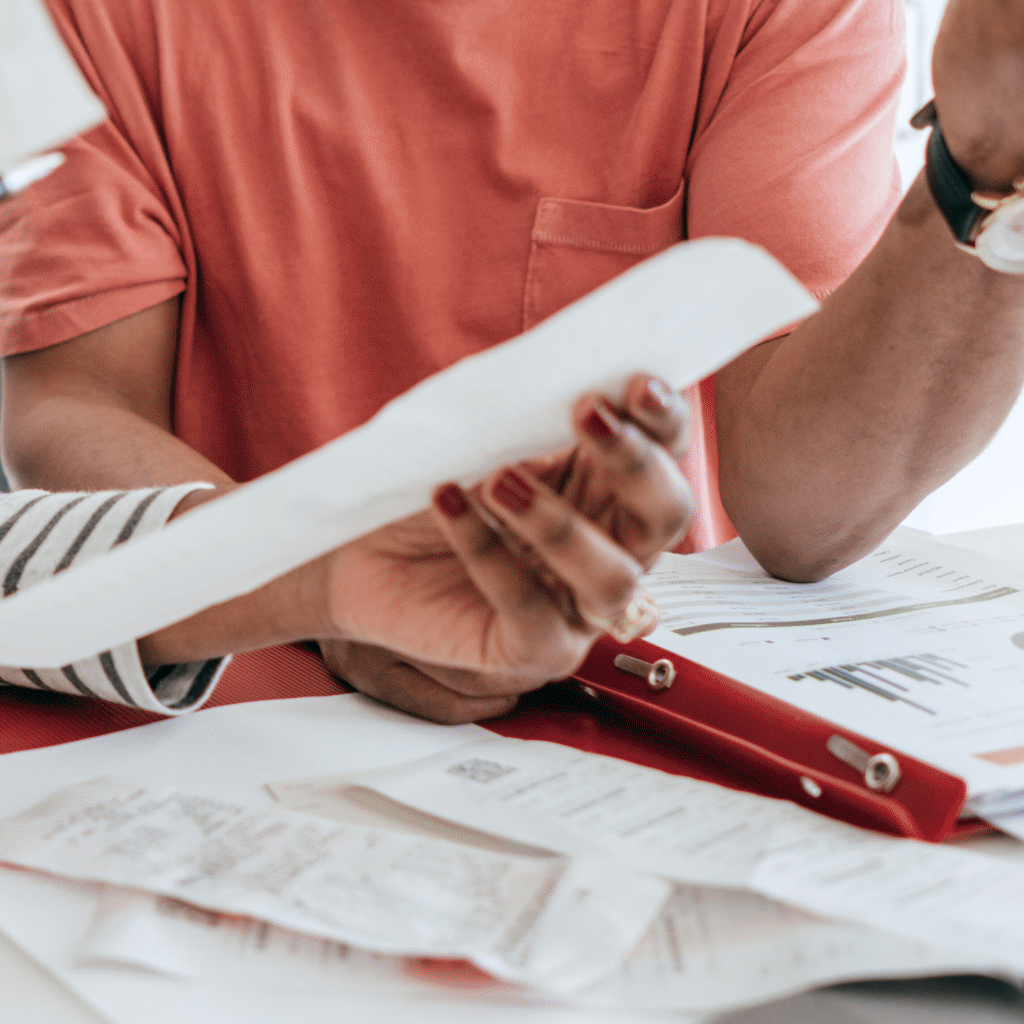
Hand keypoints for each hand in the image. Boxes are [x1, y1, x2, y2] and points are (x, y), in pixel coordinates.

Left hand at [316, 375, 694, 722]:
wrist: (357, 551)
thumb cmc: (429, 489)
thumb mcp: (479, 440)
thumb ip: (530, 417)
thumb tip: (567, 374)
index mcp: (606, 488)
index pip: (665, 453)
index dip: (664, 420)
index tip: (640, 382)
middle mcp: (610, 549)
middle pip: (667, 514)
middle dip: (637, 463)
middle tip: (589, 413)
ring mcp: (577, 606)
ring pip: (613, 577)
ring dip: (561, 522)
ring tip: (498, 478)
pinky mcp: (531, 650)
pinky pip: (529, 609)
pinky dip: (486, 552)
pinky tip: (446, 501)